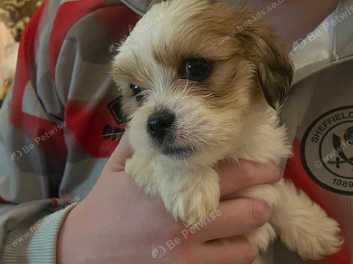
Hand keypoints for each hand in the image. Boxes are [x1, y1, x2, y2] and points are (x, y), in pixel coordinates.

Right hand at [57, 134, 281, 263]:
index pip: (232, 174)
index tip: (272, 166)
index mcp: (173, 186)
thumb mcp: (122, 163)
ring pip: (246, 245)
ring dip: (251, 232)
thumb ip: (148, 140)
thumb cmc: (106, 203)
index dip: (259, 169)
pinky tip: (229, 245)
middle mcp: (186, 221)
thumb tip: (169, 119)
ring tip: (247, 222)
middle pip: (250, 211)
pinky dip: (236, 254)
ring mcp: (188, 254)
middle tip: (266, 194)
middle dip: (264, 200)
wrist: (83, 248)